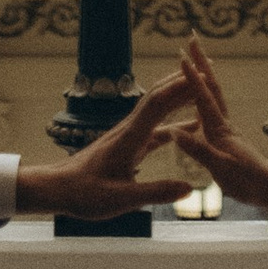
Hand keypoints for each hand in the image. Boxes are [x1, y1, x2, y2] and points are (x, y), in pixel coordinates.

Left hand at [16, 68, 201, 224]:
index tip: (200, 75)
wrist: (59, 188)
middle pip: (159, 97)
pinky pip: (156, 126)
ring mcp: (128, 134)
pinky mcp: (128, 143)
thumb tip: (189, 188)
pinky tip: (189, 124)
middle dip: (183, 82)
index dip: (179, 88)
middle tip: (209, 69)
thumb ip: (155, 192)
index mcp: (129, 138)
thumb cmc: (85, 194)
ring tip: (204, 88)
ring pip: (158, 108)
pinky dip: (174, 121)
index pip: (157, 104)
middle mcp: (129, 129)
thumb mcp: (122, 199)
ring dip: (179, 95)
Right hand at [154, 39, 267, 214]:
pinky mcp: (227, 137)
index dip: (192, 77)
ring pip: (213, 94)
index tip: (182, 55)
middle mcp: (222, 123)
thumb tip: (175, 132)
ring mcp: (225, 129)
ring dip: (203, 74)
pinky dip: (204, 95)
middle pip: (211, 85)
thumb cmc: (246, 181)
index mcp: (219, 129)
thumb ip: (198, 150)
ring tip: (194, 59)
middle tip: (192, 38)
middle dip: (201, 61)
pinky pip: (212, 109)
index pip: (203, 98)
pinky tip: (199, 100)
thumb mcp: (219, 168)